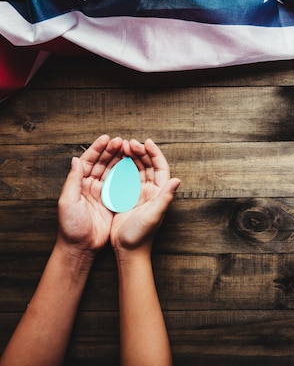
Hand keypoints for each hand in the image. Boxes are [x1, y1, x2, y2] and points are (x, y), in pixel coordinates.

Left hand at [57, 134, 123, 259]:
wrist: (81, 248)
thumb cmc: (71, 227)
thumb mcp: (67, 201)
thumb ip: (73, 180)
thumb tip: (76, 159)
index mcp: (78, 184)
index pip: (88, 161)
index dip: (97, 149)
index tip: (108, 139)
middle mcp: (90, 186)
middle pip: (101, 163)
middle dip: (111, 151)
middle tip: (122, 141)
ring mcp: (101, 194)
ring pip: (111, 171)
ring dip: (119, 160)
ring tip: (128, 149)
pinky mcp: (111, 202)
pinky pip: (119, 184)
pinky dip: (125, 174)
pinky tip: (132, 166)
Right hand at [110, 139, 180, 258]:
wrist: (128, 250)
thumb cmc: (141, 235)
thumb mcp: (154, 215)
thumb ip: (165, 197)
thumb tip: (177, 181)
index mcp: (159, 193)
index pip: (160, 168)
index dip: (155, 153)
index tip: (146, 142)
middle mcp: (151, 192)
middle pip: (148, 166)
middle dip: (141, 152)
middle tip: (130, 143)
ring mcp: (139, 194)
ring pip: (137, 170)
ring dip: (132, 158)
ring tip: (123, 147)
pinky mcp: (127, 199)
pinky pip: (126, 179)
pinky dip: (122, 168)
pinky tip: (115, 161)